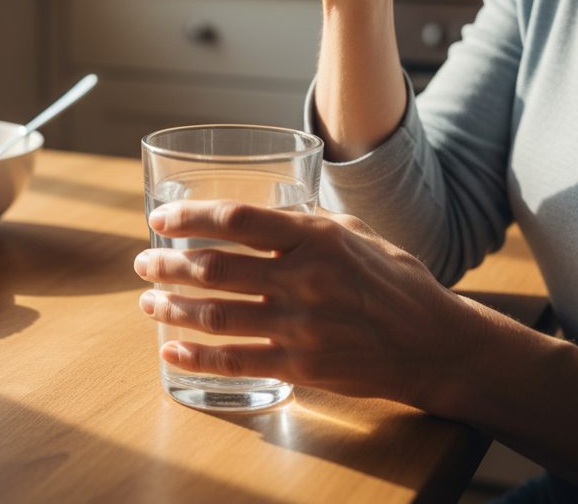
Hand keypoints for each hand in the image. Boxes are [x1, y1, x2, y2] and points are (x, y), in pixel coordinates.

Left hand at [134, 199, 474, 409]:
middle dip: (168, 265)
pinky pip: (236, 361)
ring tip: (147, 303)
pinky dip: (195, 357)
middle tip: (143, 262)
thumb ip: (304, 222)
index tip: (160, 218)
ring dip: (172, 308)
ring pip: (217, 315)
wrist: (433, 342)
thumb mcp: (352, 231)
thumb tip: (259, 211)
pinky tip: (170, 350)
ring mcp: (301, 326)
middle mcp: (304, 278)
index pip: (237, 219)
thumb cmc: (391, 278)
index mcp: (315, 236)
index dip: (190, 217)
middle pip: (216, 268)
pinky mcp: (302, 366)